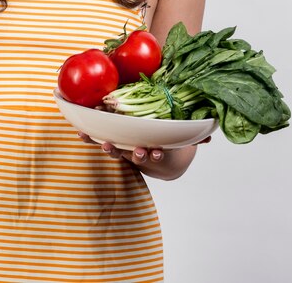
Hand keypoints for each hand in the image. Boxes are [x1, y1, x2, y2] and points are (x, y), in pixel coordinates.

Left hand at [78, 132, 210, 179]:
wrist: (156, 159)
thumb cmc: (167, 143)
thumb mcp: (181, 141)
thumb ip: (195, 139)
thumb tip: (210, 136)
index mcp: (155, 151)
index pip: (156, 154)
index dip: (156, 154)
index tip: (157, 152)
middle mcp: (138, 152)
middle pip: (135, 155)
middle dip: (135, 154)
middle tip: (136, 151)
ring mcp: (123, 148)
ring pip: (116, 150)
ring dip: (110, 148)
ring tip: (105, 145)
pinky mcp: (110, 141)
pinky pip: (98, 138)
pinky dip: (89, 137)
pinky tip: (80, 131)